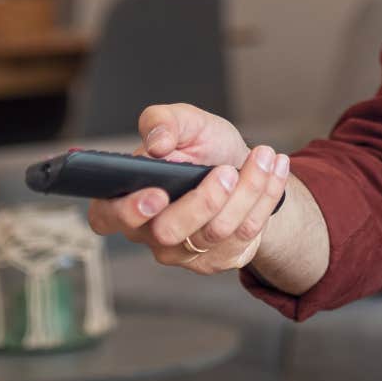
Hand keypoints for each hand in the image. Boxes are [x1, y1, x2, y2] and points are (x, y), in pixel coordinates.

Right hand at [83, 103, 289, 274]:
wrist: (239, 165)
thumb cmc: (202, 146)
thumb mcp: (185, 121)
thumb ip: (164, 121)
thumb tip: (157, 142)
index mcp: (126, 197)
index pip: (106, 217)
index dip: (128, 210)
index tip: (159, 193)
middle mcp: (150, 232)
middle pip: (170, 231)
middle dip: (205, 200)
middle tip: (227, 172)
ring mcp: (184, 252)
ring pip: (216, 232)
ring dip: (248, 190)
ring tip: (264, 157)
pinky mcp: (218, 259)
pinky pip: (245, 235)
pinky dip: (266, 197)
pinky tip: (275, 169)